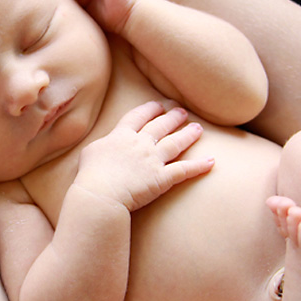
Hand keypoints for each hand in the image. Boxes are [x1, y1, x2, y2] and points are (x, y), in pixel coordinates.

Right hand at [75, 103, 213, 212]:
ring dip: (188, 135)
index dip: (150, 110)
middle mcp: (140, 144)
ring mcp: (153, 160)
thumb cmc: (90, 177)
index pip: (138, 116)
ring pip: (175, 143)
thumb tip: (102, 147)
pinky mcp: (162, 179)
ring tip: (198, 129)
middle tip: (182, 112)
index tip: (158, 105)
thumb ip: (101, 146)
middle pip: (160, 126)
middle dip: (173, 118)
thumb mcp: (89, 154)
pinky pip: (184, 170)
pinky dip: (199, 166)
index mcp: (121, 136)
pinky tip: (211, 162)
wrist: (100, 194)